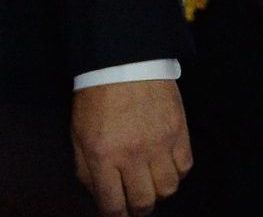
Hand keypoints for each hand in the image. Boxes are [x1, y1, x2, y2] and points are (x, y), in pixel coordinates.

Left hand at [72, 79, 190, 214]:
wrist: (123, 60)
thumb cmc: (96, 93)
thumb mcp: (77, 130)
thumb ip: (84, 165)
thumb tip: (97, 192)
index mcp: (102, 152)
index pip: (112, 202)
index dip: (114, 215)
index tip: (115, 215)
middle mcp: (132, 153)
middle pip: (144, 202)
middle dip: (137, 209)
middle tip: (134, 205)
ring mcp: (159, 144)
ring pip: (168, 189)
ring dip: (157, 190)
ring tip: (148, 181)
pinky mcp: (179, 134)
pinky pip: (184, 168)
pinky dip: (175, 172)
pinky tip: (164, 163)